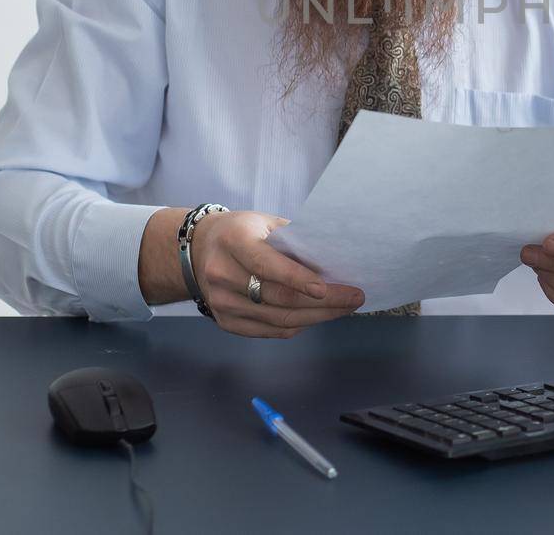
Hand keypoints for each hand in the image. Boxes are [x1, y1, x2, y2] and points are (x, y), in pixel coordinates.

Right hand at [191, 210, 363, 337]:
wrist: (199, 249)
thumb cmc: (242, 232)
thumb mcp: (266, 222)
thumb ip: (296, 238)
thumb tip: (334, 259)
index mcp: (233, 241)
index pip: (266, 264)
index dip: (297, 278)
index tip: (325, 287)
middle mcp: (222, 274)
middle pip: (278, 297)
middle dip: (323, 301)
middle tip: (354, 298)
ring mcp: (221, 303)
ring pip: (278, 319)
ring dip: (317, 316)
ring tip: (345, 308)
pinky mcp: (226, 322)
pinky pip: (271, 330)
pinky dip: (299, 324)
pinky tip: (318, 315)